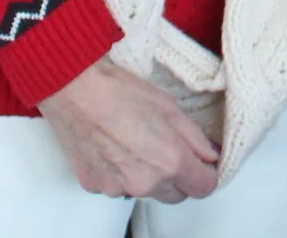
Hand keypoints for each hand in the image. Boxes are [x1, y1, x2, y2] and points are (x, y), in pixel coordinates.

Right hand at [38, 58, 219, 202]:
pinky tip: (116, 148)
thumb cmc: (120, 93)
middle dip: (180, 178)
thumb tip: (210, 154)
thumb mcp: (171, 108)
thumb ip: (196, 138)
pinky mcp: (96, 186)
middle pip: (176, 195)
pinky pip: (119, 186)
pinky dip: (122, 174)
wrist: (75, 92)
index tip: (204, 164)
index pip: (203, 187)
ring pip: (146, 191)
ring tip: (138, 144)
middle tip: (172, 151)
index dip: (207, 173)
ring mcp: (118, 188)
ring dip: (149, 176)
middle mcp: (145, 182)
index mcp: (170, 162)